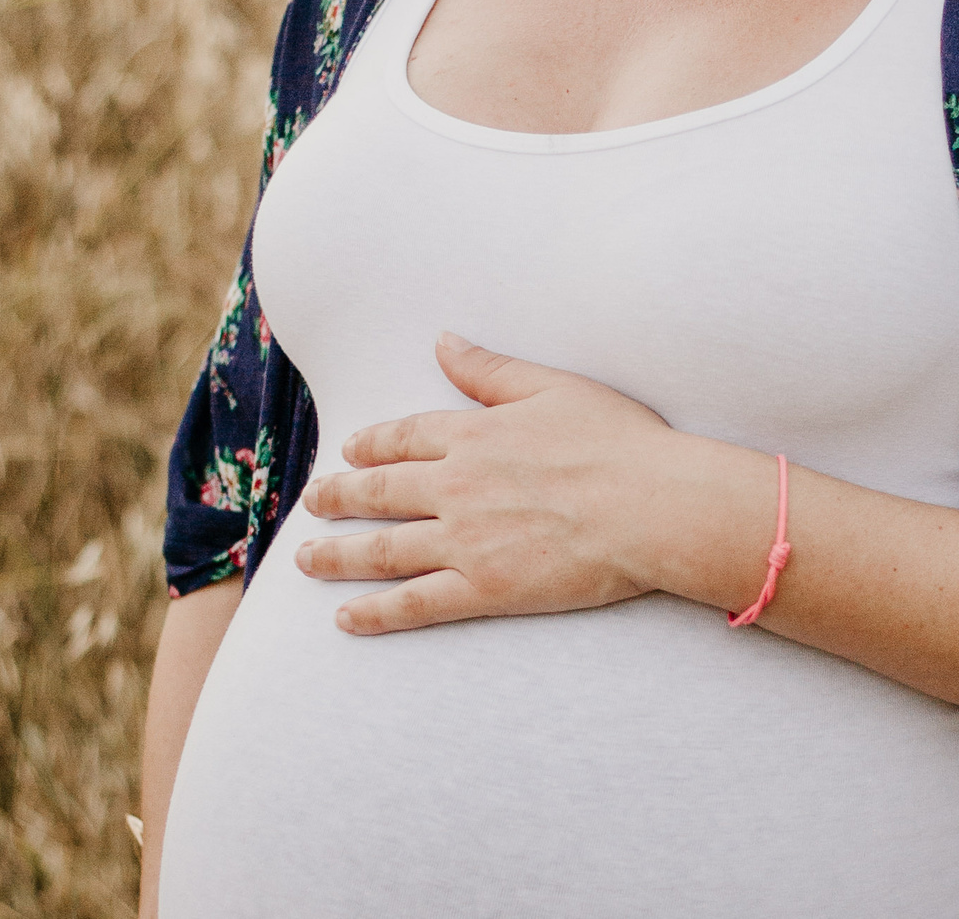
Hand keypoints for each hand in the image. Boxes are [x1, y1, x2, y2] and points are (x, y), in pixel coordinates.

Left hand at [292, 333, 678, 632]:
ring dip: (337, 555)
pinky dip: (375, 613)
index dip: (371, 445)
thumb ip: (488, 370)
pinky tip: (346, 618)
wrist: (653, 505)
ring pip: (383, 549)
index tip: (349, 451)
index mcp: (474, 434)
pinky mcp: (485, 589)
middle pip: (379, 492)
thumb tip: (441, 340)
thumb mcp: (552, 387)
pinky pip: (416, 604)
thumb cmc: (618, 442)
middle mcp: (456, 486)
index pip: (405, 438)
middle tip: (310, 503)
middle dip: (337, 498)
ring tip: (306, 559)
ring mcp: (465, 541)